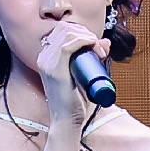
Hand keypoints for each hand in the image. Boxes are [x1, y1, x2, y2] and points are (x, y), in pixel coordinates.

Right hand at [35, 16, 104, 136]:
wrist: (67, 122)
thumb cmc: (75, 103)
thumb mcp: (84, 76)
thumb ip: (92, 58)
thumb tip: (105, 42)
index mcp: (47, 57)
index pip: (62, 30)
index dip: (81, 31)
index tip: (95, 44)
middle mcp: (44, 57)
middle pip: (65, 28)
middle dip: (85, 32)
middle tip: (100, 49)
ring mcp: (47, 62)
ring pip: (67, 33)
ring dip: (88, 37)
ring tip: (99, 52)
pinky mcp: (54, 69)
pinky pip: (68, 44)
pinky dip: (84, 41)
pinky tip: (94, 46)